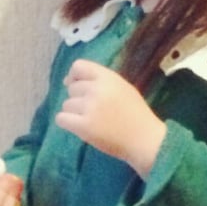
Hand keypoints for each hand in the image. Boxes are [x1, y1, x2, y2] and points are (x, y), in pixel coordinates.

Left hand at [56, 59, 166, 175]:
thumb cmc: (135, 114)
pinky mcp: (84, 126)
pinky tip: (79, 127)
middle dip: (78, 99)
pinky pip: (61, 119)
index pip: (78, 66)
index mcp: (108, 78)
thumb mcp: (122, 88)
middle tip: (92, 111)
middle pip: (71, 89)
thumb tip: (68, 81)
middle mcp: (97, 89)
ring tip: (91, 121)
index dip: (73, 76)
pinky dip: (67, 123)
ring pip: (66, 105)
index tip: (76, 86)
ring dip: (74, 113)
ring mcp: (90, 107)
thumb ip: (100, 82)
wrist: (145, 139)